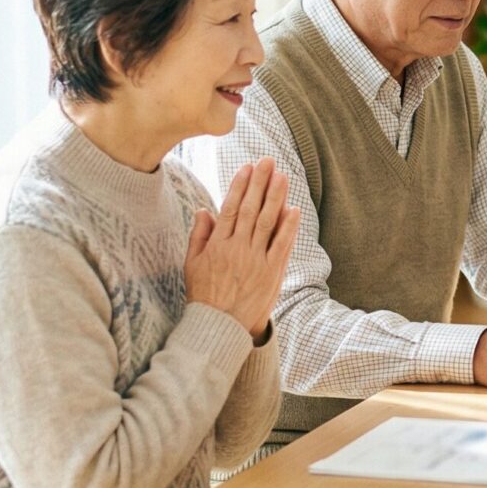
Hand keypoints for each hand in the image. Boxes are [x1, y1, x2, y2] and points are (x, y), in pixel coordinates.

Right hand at [186, 157, 299, 339]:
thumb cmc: (204, 295)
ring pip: (267, 222)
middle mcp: (237, 248)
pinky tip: (294, 209)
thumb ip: (199, 236)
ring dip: (276, 197)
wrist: (219, 326)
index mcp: (218, 244)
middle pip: (251, 209)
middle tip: (269, 161)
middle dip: (260, 183)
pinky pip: (281, 245)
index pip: (230, 208)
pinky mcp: (271, 273)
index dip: (240, 186)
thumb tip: (204, 210)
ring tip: (282, 177)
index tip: (248, 168)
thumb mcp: (192, 264)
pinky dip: (288, 227)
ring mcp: (255, 260)